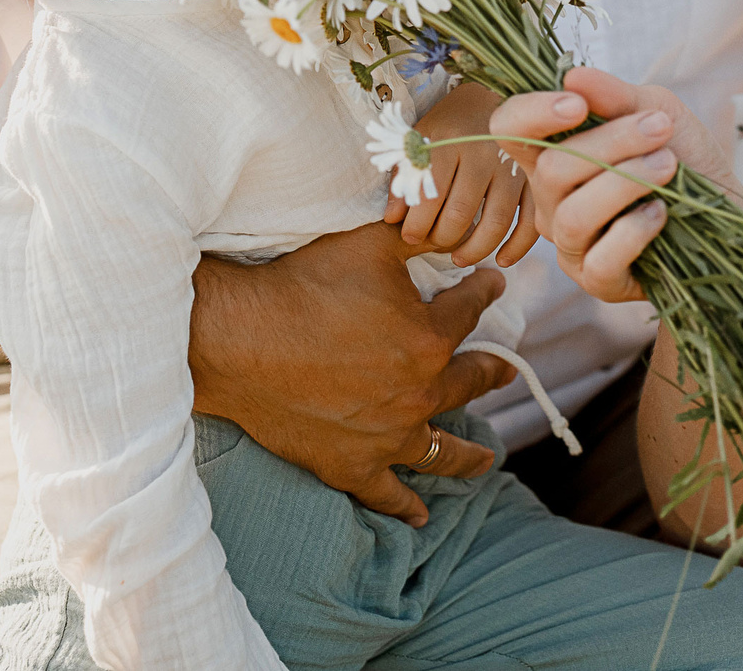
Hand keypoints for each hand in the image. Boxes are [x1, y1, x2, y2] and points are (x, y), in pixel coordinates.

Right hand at [187, 222, 515, 526]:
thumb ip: (420, 235)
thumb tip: (456, 225)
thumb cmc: (304, 284)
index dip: (483, 292)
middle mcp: (419, 393)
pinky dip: (406, 506)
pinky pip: (387, 492)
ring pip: (441, 449)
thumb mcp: (370, 243)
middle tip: (504, 369)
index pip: (471, 311)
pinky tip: (420, 516)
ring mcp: (386, 436)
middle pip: (468, 382)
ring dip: (469, 453)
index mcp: (430, 339)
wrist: (238, 338)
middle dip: (490, 371)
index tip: (490, 285)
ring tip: (487, 458)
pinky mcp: (349, 464)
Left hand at [386, 83, 541, 267]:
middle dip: (442, 240)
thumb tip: (392, 218)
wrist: (495, 94)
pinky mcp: (535, 177)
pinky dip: (517, 246)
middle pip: (460, 215)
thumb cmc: (451, 122)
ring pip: (495, 223)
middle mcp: (483, 153)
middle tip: (434, 246)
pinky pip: (530, 221)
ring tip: (458, 258)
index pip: (429, 197)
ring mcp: (514, 166)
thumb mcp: (420, 139)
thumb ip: (403, 176)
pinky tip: (501, 259)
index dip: (416, 226)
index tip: (409, 237)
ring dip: (475, 250)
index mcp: (449, 142)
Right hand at [490, 67, 740, 303]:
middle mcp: (551, 199)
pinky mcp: (597, 280)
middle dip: (611, 141)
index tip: (577, 104)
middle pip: (551, 168)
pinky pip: (601, 258)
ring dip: (626, 182)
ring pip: (574, 214)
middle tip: (661, 127)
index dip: (530, 115)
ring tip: (668, 166)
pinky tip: (661, 212)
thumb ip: (616, 97)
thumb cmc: (685, 157)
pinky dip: (635, 229)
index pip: (510, 130)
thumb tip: (573, 76)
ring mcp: (571, 243)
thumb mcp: (659, 112)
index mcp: (554, 152)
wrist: (726, 212)